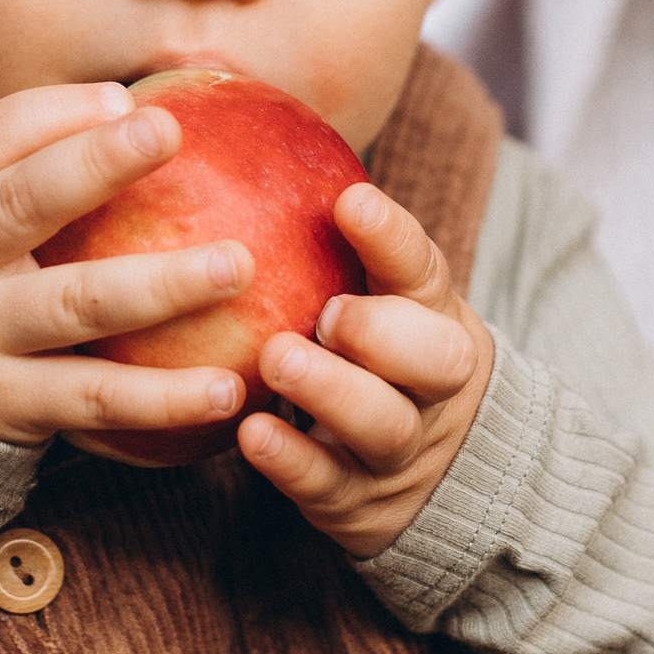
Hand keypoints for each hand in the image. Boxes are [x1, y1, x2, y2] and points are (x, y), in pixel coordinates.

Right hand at [0, 86, 249, 451]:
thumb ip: (29, 166)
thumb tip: (139, 104)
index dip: (56, 113)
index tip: (126, 100)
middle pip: (21, 204)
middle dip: (95, 165)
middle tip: (168, 131)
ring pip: (75, 305)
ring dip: (161, 285)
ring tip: (236, 267)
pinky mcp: (11, 406)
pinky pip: (97, 399)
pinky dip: (165, 397)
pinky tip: (228, 388)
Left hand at [237, 182, 494, 559]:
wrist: (436, 475)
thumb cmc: (369, 355)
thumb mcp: (374, 297)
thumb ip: (323, 245)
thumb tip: (216, 149)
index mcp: (431, 316)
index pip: (425, 270)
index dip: (392, 239)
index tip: (352, 202)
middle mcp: (430, 384)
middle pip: (436, 359)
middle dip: (382, 333)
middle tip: (327, 313)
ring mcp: (400, 448)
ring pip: (383, 426)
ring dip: (331, 392)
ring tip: (277, 362)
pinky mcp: (361, 504)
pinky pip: (331, 485)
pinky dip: (293, 461)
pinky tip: (249, 433)